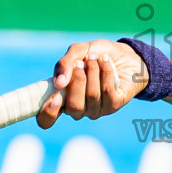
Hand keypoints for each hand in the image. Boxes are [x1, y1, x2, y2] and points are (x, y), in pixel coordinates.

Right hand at [35, 38, 149, 127]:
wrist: (124, 54)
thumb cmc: (96, 55)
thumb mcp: (77, 52)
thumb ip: (64, 63)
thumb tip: (58, 83)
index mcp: (62, 99)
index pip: (47, 119)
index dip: (48, 113)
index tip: (55, 96)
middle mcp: (78, 108)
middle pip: (73, 106)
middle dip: (77, 81)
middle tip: (81, 63)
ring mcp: (96, 109)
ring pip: (92, 97)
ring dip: (93, 73)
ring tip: (95, 58)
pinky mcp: (113, 105)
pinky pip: (107, 92)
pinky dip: (105, 72)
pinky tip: (106, 61)